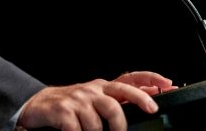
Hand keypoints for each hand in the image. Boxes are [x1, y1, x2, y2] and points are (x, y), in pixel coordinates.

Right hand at [16, 71, 176, 130]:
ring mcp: (77, 100)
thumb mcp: (95, 99)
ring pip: (98, 121)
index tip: (167, 84)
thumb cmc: (70, 106)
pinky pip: (78, 129)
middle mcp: (92, 90)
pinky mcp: (63, 110)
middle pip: (118, 97)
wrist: (37, 105)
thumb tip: (149, 100)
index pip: (129, 79)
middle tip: (140, 119)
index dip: (149, 80)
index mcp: (102, 87)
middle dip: (133, 109)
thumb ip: (117, 100)